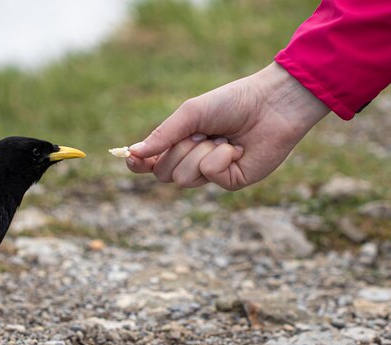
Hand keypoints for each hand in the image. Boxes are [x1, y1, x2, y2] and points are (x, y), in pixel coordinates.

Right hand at [126, 62, 329, 189]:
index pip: (151, 163)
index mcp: (179, 144)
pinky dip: (220, 158)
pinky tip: (237, 148)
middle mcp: (193, 161)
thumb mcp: (190, 114)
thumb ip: (162, 135)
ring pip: (185, 178)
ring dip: (200, 153)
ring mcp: (211, 174)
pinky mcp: (231, 181)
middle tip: (199, 134)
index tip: (133, 159)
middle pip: (164, 173)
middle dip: (178, 152)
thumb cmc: (231, 103)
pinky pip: (211, 176)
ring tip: (222, 139)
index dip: (139, 164)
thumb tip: (133, 153)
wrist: (271, 103)